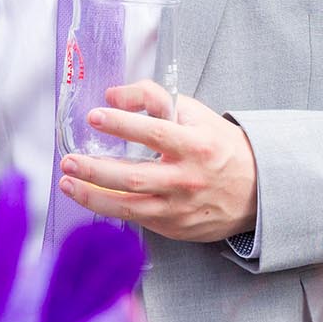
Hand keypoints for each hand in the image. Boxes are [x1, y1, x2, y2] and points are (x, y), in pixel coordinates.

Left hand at [57, 83, 257, 243]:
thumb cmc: (217, 145)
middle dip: (95, 170)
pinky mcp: (174, 227)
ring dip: (93, 196)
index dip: (122, 124)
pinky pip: (136, 220)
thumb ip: (153, 98)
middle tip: (68, 159)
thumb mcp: (194, 113)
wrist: (254, 190)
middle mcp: (186, 179)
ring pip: (129, 206)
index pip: (154, 133)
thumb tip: (113, 94)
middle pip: (134, 176)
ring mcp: (179, 208)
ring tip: (67, 182)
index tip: (94, 117)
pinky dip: (110, 209)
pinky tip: (90, 197)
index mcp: (195, 145)